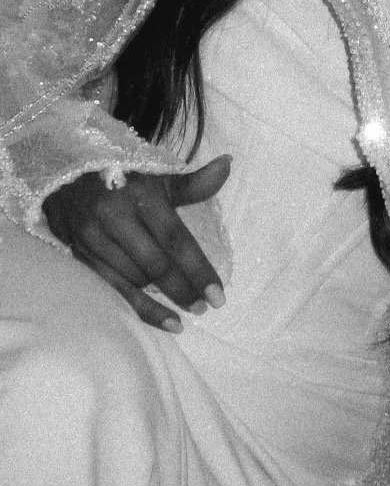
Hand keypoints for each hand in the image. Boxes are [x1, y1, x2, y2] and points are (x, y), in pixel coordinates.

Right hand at [42, 156, 230, 332]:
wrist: (67, 175)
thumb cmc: (124, 178)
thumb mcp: (158, 176)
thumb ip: (193, 183)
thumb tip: (227, 165)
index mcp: (141, 196)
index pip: (175, 238)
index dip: (198, 269)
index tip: (219, 293)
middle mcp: (115, 217)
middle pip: (156, 264)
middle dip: (183, 289)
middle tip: (207, 307)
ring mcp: (94, 238)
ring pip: (135, 278)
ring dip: (163, 298)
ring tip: (188, 309)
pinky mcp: (80, 254)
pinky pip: (113, 288)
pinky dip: (140, 307)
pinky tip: (164, 320)